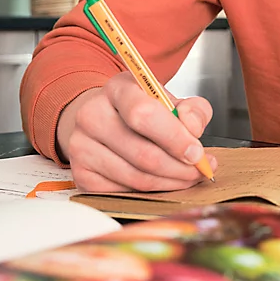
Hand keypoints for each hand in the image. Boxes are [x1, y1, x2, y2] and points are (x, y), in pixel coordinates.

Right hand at [56, 71, 217, 192]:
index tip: (197, 152)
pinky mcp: (80, 173)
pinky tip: (161, 182)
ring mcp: (81, 145)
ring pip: (135, 177)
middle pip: (142, 153)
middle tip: (199, 170)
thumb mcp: (169, 99)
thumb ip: (193, 110)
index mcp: (118, 88)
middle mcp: (92, 114)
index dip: (175, 138)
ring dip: (169, 182)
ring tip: (186, 177)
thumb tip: (193, 129)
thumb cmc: (139, 110)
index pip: (143, 114)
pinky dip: (149, 192)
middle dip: (179, 168)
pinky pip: (122, 192)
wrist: (102, 119)